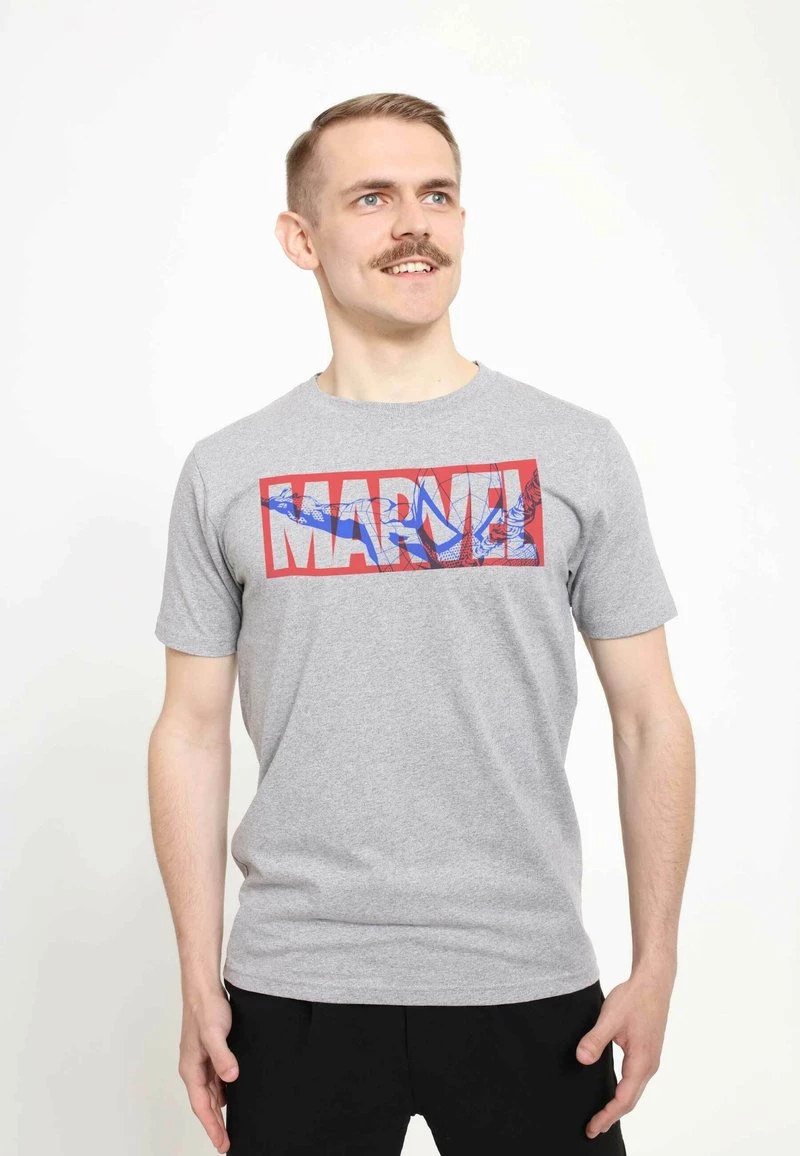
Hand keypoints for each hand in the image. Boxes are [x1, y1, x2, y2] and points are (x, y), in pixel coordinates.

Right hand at [178, 984, 238, 1152]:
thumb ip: (222, 1056)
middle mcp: (193, 1068)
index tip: (222, 1143)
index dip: (212, 1126)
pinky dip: (222, 1092)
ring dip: (218, 1111)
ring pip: (209, 1093)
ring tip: (228, 1126)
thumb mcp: (215, 1033)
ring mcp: (200, 1061)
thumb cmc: (206, 1008)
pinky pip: (214, 1080)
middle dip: (214, 1125)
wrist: (204, 988)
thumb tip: (231, 1077)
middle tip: (226, 1143)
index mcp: (190, 1069)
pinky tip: (231, 1096)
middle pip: (204, 1103)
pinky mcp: (209, 1053)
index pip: (201, 1106)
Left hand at [575, 968, 672, 1139]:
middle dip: (611, 1116)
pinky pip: (635, 1081)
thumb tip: (582, 1059)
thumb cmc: (634, 998)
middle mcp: (649, 1065)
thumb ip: (595, 1039)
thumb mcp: (610, 1017)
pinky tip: (613, 1092)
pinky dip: (624, 1093)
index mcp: (641, 1061)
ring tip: (601, 1116)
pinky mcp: (647, 1053)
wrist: (654, 982)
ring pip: (634, 1092)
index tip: (593, 1127)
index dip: (607, 1115)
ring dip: (618, 1106)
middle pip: (630, 1100)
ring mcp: (650, 1060)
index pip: (624, 1098)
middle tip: (592, 1129)